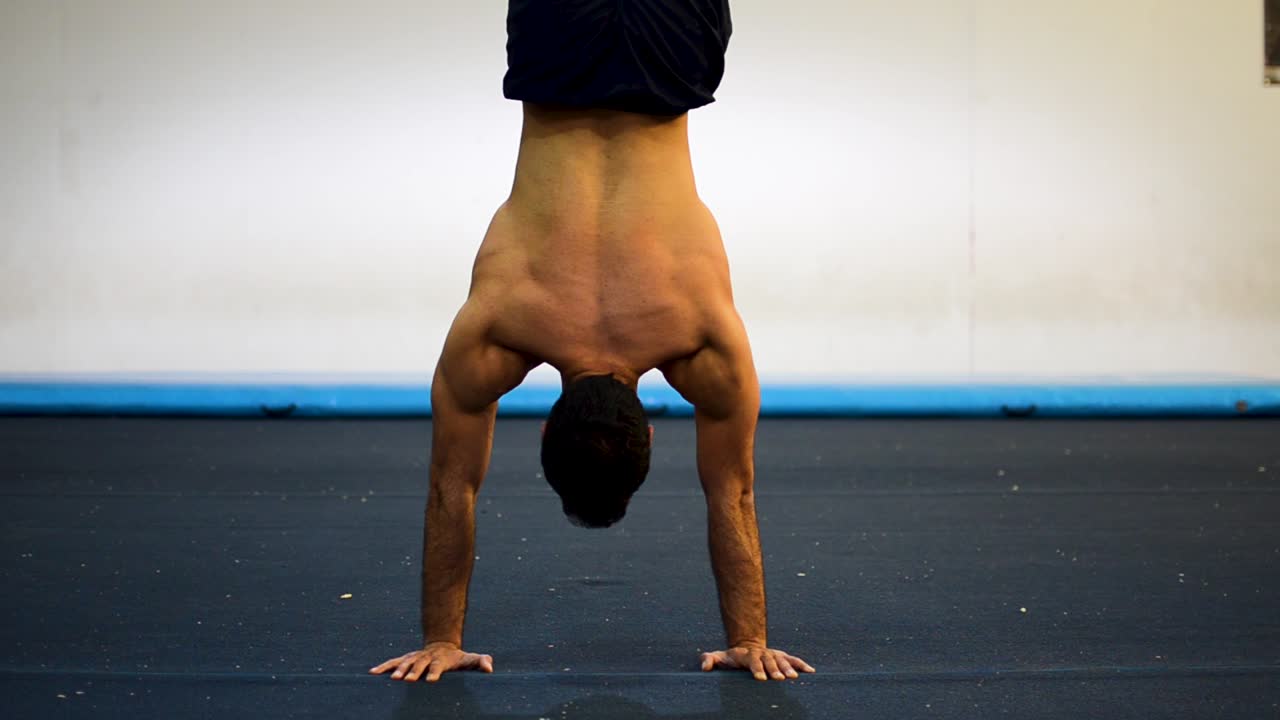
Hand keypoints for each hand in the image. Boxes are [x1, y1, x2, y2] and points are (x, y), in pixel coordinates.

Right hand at [370, 642, 493, 681]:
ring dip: (398, 670)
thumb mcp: (469, 660)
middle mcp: (426, 657)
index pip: (437, 666)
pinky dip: (383, 667)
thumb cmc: (457, 659)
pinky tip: (372, 673)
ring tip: (391, 678)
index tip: (431, 680)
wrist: (442, 646)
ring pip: (405, 662)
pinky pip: (393, 662)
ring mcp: (415, 657)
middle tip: (407, 680)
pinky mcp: (406, 659)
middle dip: (413, 672)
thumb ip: (479, 661)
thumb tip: (489, 667)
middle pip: (419, 664)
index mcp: (441, 660)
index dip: (434, 672)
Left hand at [700, 646, 814, 680]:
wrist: (746, 646)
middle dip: (774, 670)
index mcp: (747, 655)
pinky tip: (811, 671)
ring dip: (788, 668)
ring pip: (782, 660)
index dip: (756, 669)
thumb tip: (704, 667)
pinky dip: (801, 664)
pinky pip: (793, 659)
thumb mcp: (718, 657)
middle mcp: (762, 653)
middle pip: (769, 661)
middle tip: (780, 679)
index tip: (760, 678)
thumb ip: (709, 660)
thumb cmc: (730, 657)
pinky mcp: (781, 656)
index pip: (752, 661)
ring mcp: (773, 654)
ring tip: (794, 678)